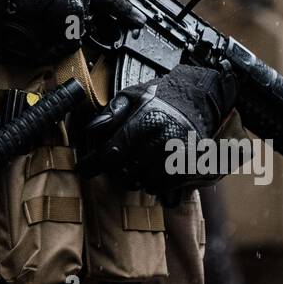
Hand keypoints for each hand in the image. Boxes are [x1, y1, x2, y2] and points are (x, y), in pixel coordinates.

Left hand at [74, 64, 237, 204]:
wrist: (198, 101)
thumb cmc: (161, 98)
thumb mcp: (133, 95)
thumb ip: (112, 112)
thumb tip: (93, 131)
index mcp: (148, 119)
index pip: (113, 150)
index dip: (94, 163)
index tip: (84, 169)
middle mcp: (165, 139)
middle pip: (126, 171)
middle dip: (114, 170)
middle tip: (114, 162)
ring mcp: (179, 157)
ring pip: (142, 182)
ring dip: (133, 177)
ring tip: (134, 163)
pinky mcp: (189, 169)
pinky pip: (160, 188)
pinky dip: (150, 183)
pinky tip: (149, 169)